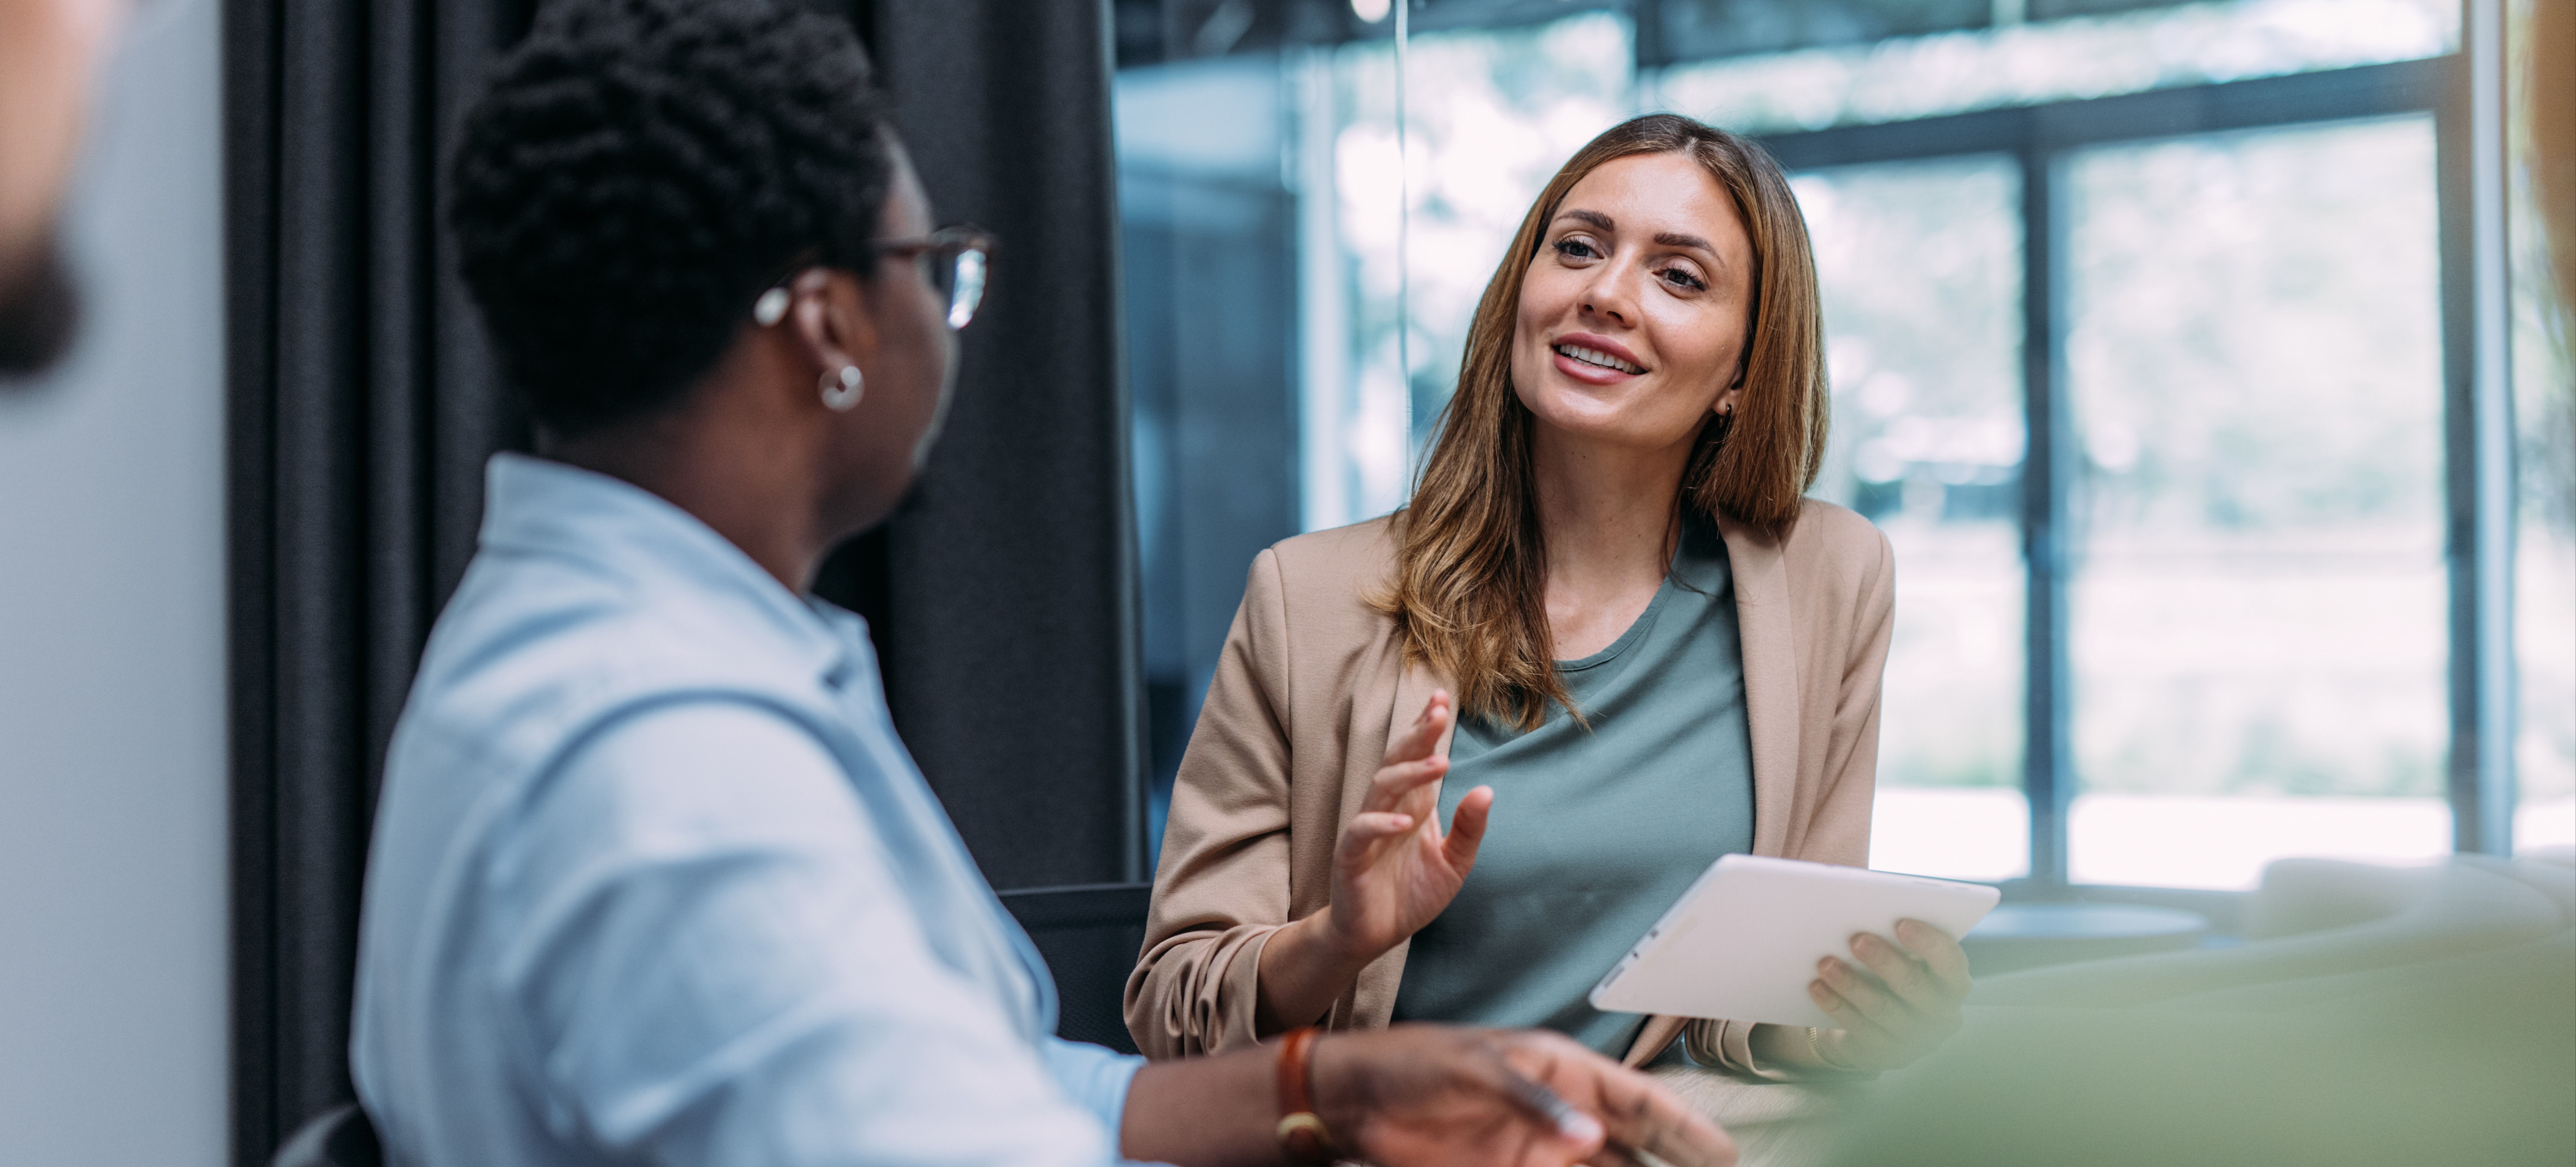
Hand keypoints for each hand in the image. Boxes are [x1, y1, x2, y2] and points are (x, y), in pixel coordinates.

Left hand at [1316, 1025, 1736, 1166]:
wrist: (1358, 1098)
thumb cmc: (1414, 1062)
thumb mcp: (1476, 1068)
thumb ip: (1534, 1103)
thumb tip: (1590, 1138)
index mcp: (1560, 1071)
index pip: (1636, 1099)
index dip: (1681, 1124)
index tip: (1723, 1150)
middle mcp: (1561, 1114)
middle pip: (1636, 1143)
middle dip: (1678, 1159)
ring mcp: (1541, 1150)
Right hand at [1321, 691, 1489, 963]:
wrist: (1374, 934)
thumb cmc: (1411, 894)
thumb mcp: (1453, 863)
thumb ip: (1469, 829)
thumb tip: (1487, 790)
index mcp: (1414, 804)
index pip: (1418, 757)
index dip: (1426, 728)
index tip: (1443, 698)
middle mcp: (1389, 808)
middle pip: (1398, 761)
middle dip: (1417, 735)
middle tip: (1439, 713)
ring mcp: (1366, 829)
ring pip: (1381, 787)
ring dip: (1409, 773)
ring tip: (1440, 764)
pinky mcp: (1350, 855)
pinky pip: (1361, 831)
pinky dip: (1381, 825)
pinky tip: (1404, 823)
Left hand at [1806, 918, 1971, 1071]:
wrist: (1876, 1025)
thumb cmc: (1891, 976)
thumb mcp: (1902, 958)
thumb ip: (1897, 940)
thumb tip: (1864, 911)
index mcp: (1954, 983)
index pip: (1951, 963)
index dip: (1929, 943)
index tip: (1901, 922)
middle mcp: (1944, 1015)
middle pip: (1916, 988)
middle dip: (1885, 962)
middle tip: (1856, 938)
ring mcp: (1918, 1040)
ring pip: (1884, 1010)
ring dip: (1853, 984)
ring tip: (1825, 962)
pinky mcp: (1888, 1056)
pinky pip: (1861, 1030)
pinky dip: (1837, 1006)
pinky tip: (1817, 987)